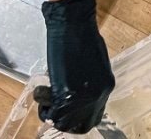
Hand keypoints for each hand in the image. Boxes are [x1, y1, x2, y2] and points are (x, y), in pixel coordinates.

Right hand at [34, 0, 114, 132]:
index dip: (78, 116)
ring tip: (47, 96)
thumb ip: (90, 82)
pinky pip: (53, 113)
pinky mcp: (68, 94)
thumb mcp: (93, 65)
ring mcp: (85, 96)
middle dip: (64, 119)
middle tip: (52, 107)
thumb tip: (80, 93)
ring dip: (52, 113)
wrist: (74, 24)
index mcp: (107, 86)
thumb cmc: (82, 38)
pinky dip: (44, 105)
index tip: (66, 110)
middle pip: (82, 124)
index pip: (95, 115)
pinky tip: (43, 90)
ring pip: (65, 122)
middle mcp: (99, 95)